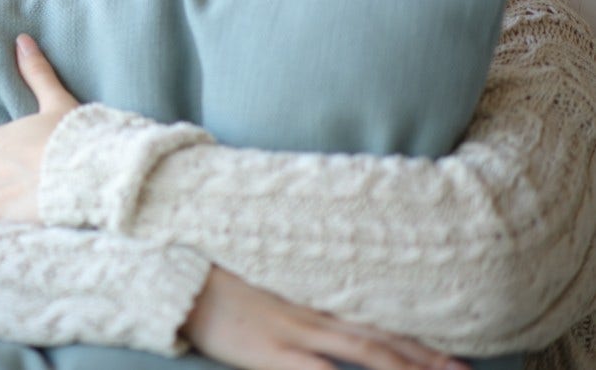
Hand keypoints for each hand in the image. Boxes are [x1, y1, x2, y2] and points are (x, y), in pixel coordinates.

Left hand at [0, 34, 78, 222]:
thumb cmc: (74, 139)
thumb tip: (22, 41)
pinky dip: (10, 222)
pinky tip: (34, 213)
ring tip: (34, 195)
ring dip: (3, 203)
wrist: (93, 178)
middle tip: (28, 175)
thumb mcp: (57, 103)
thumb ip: (36, 74)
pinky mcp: (0, 226)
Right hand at [182, 266, 468, 369]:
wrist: (186, 278)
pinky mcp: (272, 354)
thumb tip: (335, 308)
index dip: (416, 338)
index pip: (377, 318)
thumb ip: (304, 293)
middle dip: (426, 360)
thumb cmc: (225, 278)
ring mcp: (295, 333)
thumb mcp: (270, 280)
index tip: (453, 354)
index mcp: (315, 294)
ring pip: (363, 355)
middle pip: (382, 339)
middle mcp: (316, 313)